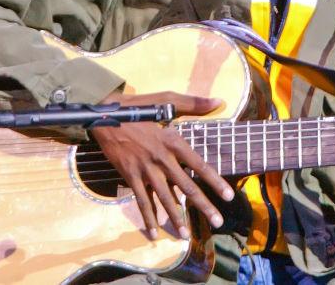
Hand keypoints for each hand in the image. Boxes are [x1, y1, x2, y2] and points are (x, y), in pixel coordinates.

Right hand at [90, 90, 234, 240]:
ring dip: (176, 217)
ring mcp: (145, 169)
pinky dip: (147, 218)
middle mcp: (162, 158)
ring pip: (164, 198)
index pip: (199, 165)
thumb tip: (218, 101)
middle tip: (217, 222)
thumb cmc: (139, 107)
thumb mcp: (166, 99)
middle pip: (186, 186)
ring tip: (186, 235)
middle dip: (203, 205)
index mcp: (173, 141)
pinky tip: (153, 233)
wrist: (105, 116)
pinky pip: (141, 201)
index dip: (215, 181)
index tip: (228, 196)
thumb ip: (193, 103)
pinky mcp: (130, 176)